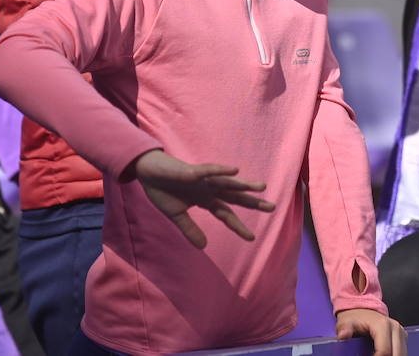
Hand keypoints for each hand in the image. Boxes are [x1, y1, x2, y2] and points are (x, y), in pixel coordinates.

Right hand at [127, 149, 272, 248]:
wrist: (146, 171)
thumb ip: (190, 229)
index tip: (251, 238)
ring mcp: (202, 179)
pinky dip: (221, 171)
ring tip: (261, 187)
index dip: (238, 226)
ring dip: (243, 185)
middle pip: (234, 196)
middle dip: (252, 202)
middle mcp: (208, 189)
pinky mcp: (191, 171)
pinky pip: (208, 171)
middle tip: (273, 207)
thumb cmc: (162, 189)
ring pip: (226, 183)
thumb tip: (204, 247)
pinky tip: (235, 171)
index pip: (226, 214)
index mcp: (205, 200)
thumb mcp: (176, 215)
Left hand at [335, 309, 406, 355]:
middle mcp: (395, 328)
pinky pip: (401, 352)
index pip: (385, 351)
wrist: (362, 310)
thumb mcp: (346, 322)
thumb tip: (343, 335)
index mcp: (383, 325)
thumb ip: (345, 328)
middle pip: (396, 354)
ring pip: (401, 353)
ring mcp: (400, 332)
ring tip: (375, 355)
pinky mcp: (402, 337)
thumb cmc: (354, 317)